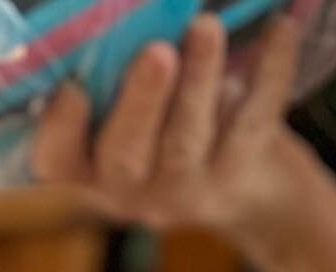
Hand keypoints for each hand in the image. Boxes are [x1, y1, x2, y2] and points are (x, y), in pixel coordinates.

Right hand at [31, 14, 302, 245]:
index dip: (58, 129)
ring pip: (187, 139)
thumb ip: (113, 73)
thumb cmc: (172, 126)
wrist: (250, 190)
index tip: (70, 88)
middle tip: (156, 52)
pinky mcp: (240, 174)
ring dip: (197, 80)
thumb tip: (126, 15)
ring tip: (205, 26)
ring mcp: (186, 189)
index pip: (56, 159)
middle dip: (139, 102)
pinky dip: (269, 73)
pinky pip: (253, 122)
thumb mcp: (130, 110)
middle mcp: (130, 188)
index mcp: (90, 165)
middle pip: (124, 157)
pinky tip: (279, 30)